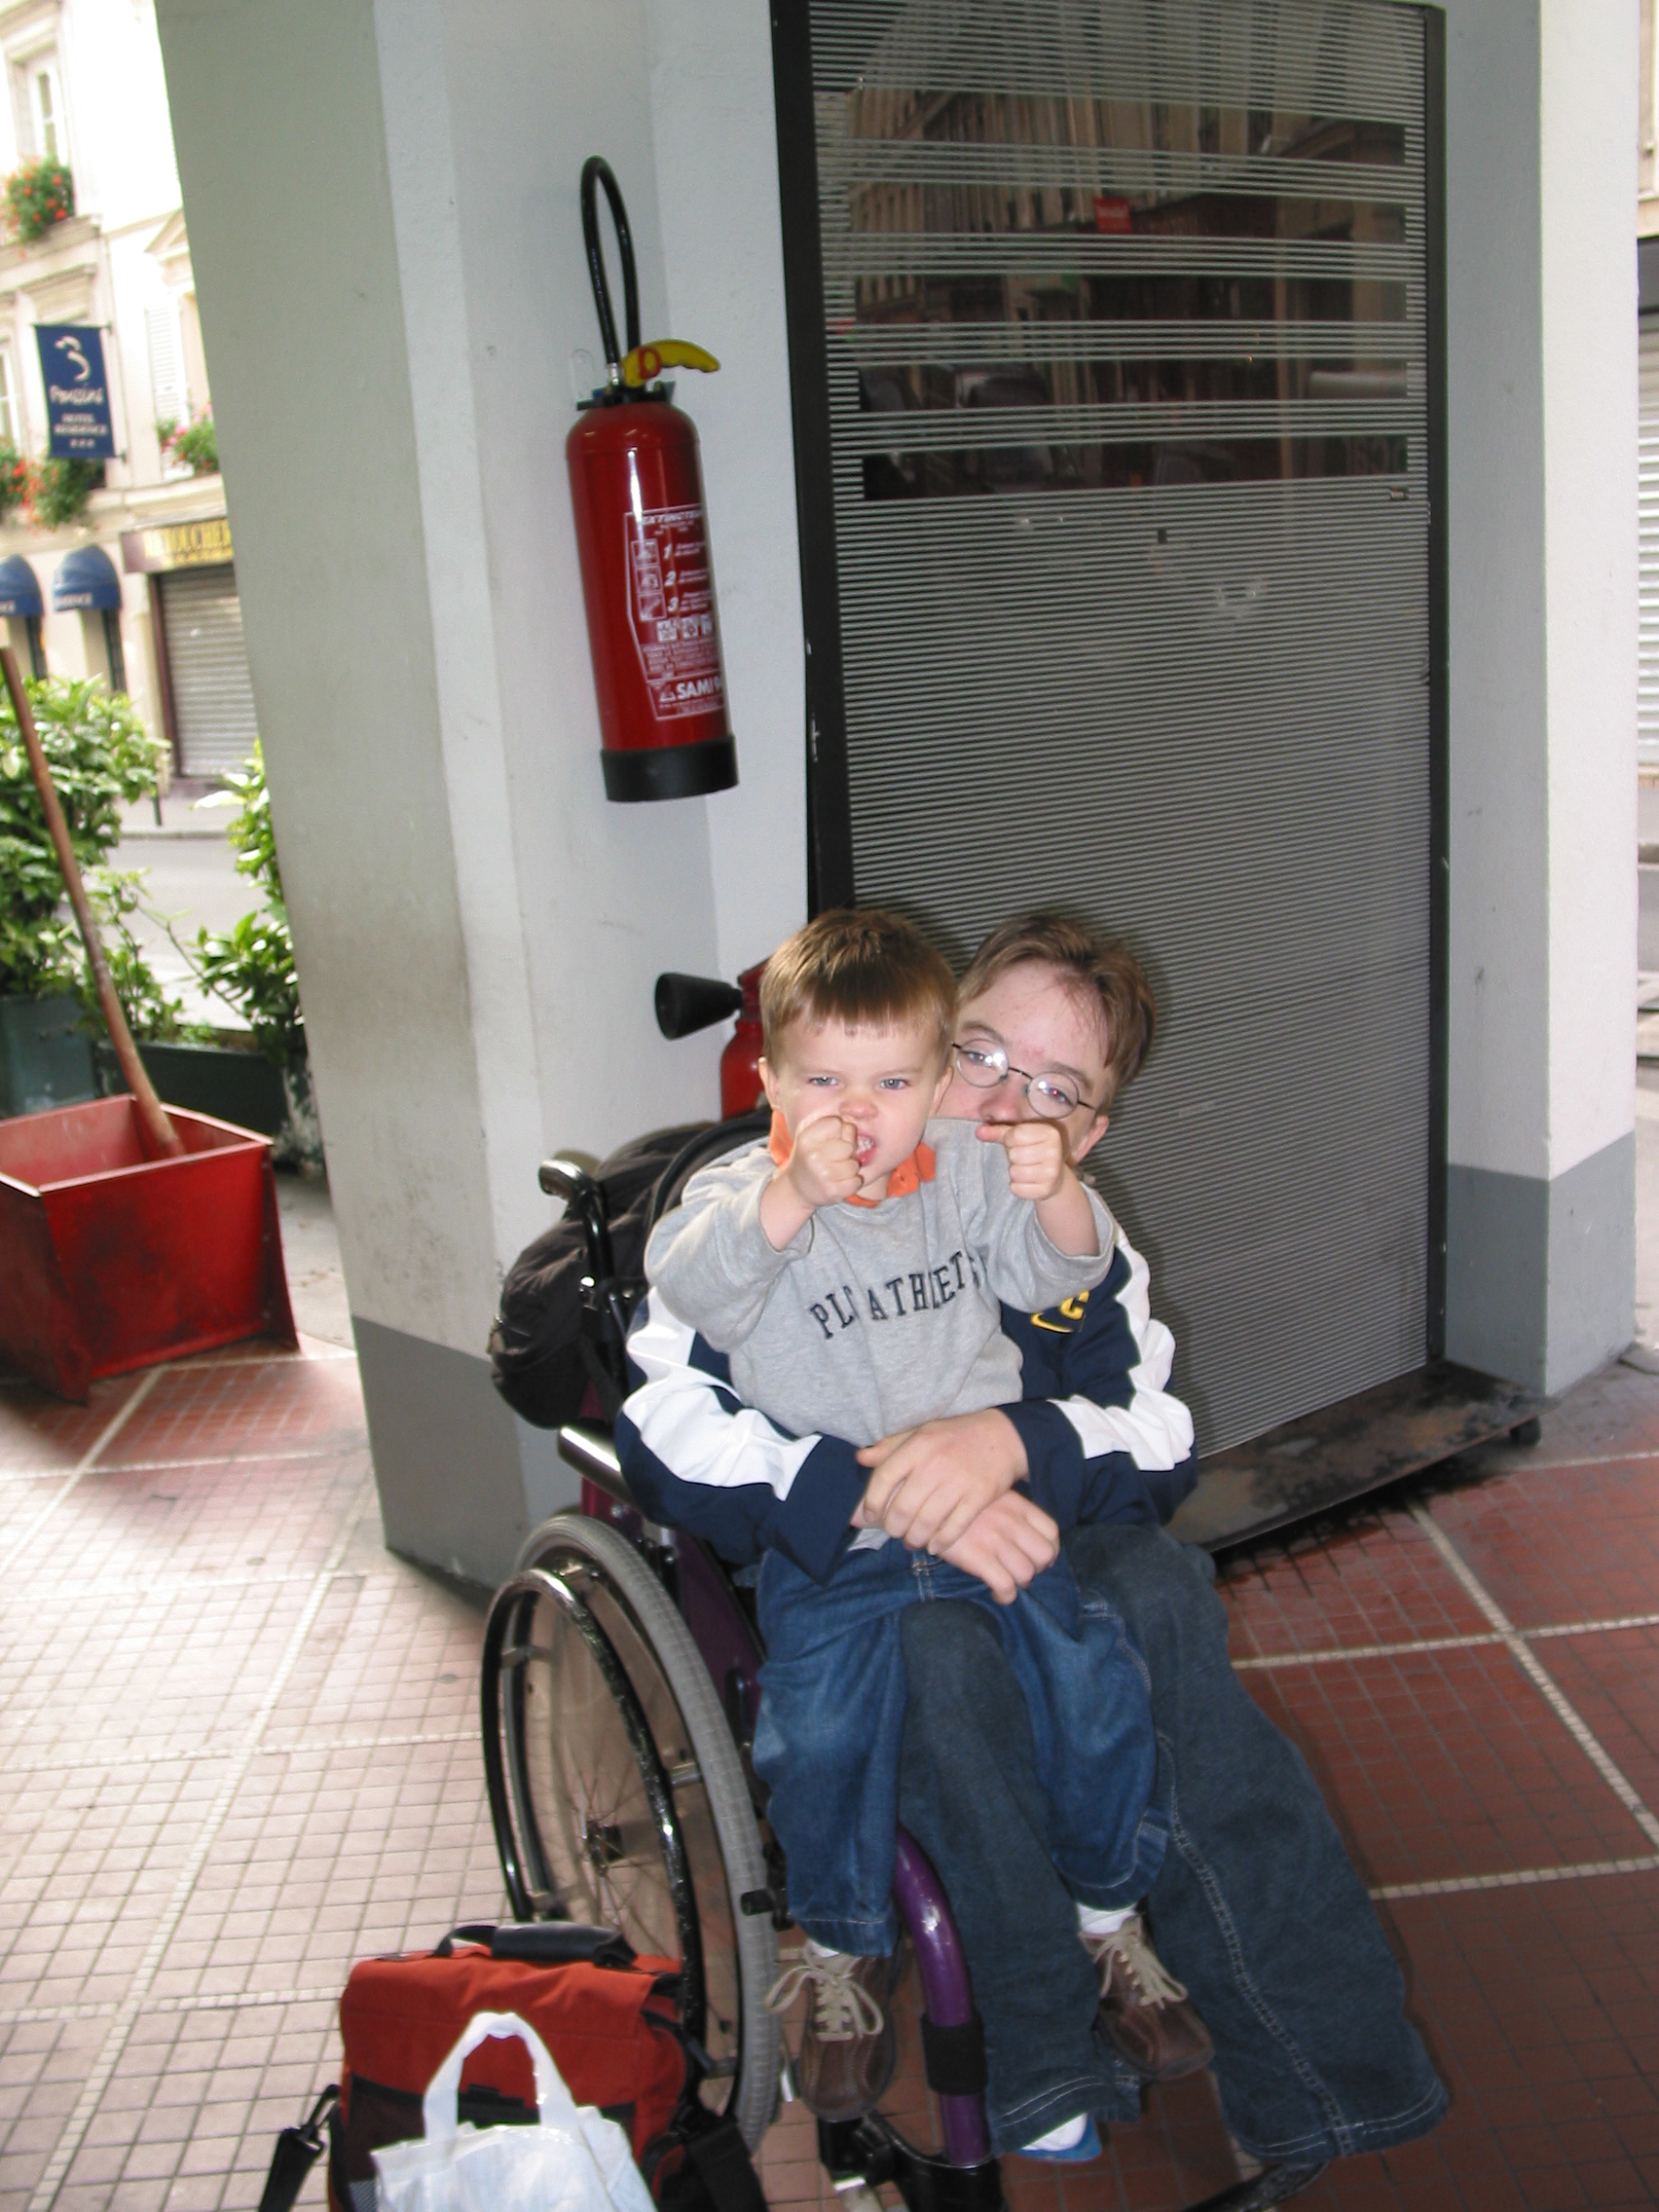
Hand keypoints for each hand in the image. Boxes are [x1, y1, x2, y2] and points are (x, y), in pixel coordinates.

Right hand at [783, 1115, 862, 1209]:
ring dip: (849, 1168)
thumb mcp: (808, 1133)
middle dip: (845, 1151)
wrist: (796, 1189)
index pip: (837, 1123)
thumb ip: (826, 1120)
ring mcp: (823, 1175)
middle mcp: (813, 1156)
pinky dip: (852, 1182)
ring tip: (834, 1171)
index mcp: (806, 1139)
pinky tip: (838, 1182)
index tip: (828, 1140)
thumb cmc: (807, 1157)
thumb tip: (849, 1120)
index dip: (837, 1131)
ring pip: (854, 1165)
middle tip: (832, 1158)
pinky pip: (857, 1182)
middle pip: (849, 1146)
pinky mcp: (832, 1192)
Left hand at [857, 1409, 1027, 1551]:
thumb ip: (890, 1446)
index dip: (871, 1502)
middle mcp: (935, 1463)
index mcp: (918, 1445)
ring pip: (926, 1523)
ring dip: (914, 1539)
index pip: (884, 1478)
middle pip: (902, 1507)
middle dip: (893, 1527)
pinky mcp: (979, 1497)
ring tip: (912, 1541)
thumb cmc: (955, 1437)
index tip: (870, 1515)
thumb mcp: (922, 1433)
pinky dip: (941, 1542)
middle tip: (895, 1532)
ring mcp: (958, 1481)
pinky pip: (953, 1528)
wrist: (1003, 1437)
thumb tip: (860, 1458)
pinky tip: (935, 1545)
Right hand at [935, 1490, 1059, 1602]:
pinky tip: (996, 1593)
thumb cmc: (956, 1502)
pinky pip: (1006, 1586)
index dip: (1051, 1549)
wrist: (924, 1503)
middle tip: (1021, 1570)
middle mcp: (1011, 1522)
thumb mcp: (988, 1495)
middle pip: (1045, 1555)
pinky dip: (1005, 1596)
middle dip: (1037, 1568)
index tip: (1037, 1557)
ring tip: (1006, 1581)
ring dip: (1019, 1583)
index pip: (1052, 1531)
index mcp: (1017, 1505)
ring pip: (1027, 1573)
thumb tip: (1023, 1535)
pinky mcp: (979, 1558)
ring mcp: (996, 1540)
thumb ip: (1009, 1511)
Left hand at [979, 1118, 1068, 1201]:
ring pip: (1015, 1172)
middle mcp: (1055, 1151)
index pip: (1016, 1135)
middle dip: (1013, 1157)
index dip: (1010, 1140)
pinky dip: (1017, 1186)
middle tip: (1024, 1158)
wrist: (1054, 1177)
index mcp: (1050, 1133)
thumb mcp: (1018, 1137)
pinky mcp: (1046, 1190)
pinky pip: (1017, 1188)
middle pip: (1015, 1154)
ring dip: (1015, 1172)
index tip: (1018, 1143)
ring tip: (1025, 1169)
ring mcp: (1052, 1172)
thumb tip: (978, 1132)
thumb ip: (998, 1132)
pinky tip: (1027, 1182)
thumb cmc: (1032, 1152)